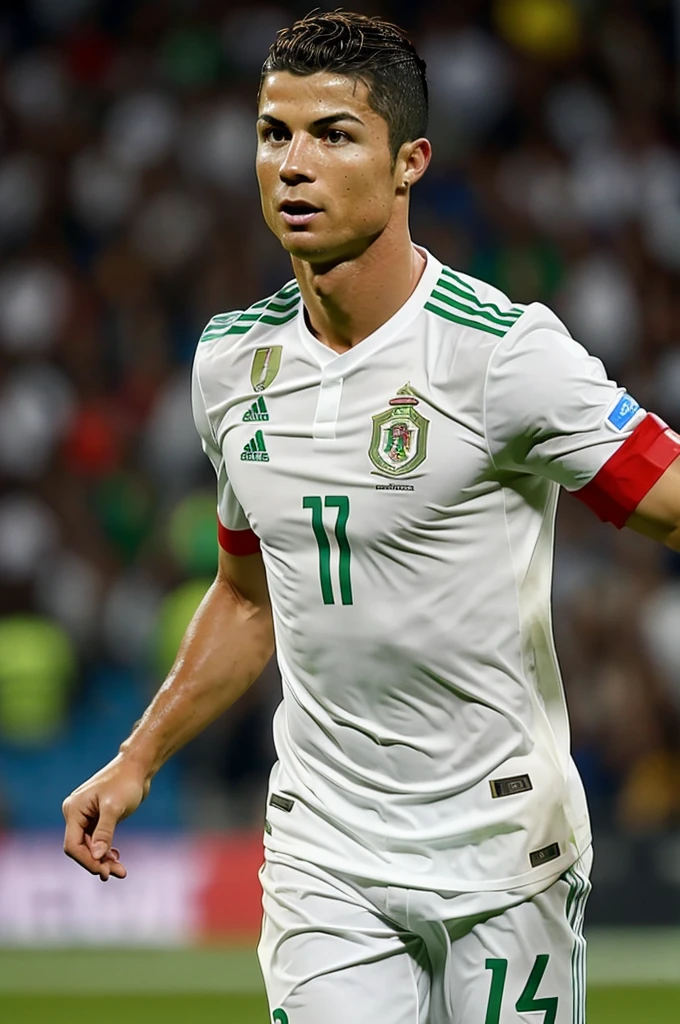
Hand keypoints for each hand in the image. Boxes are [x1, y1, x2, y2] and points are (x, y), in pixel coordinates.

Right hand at [62, 755, 149, 880]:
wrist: (138, 767)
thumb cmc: (125, 782)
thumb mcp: (114, 808)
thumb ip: (104, 832)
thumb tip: (97, 857)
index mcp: (73, 810)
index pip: (72, 845)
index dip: (87, 861)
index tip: (105, 871)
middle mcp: (76, 814)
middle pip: (81, 848)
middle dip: (98, 862)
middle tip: (118, 874)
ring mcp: (86, 816)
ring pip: (90, 846)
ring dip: (104, 859)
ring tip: (121, 871)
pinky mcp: (97, 817)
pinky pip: (97, 840)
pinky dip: (106, 850)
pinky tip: (116, 857)